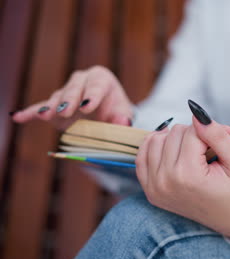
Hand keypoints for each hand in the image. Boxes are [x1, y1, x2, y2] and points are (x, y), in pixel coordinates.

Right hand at [11, 65, 132, 129]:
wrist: (106, 114)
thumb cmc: (116, 111)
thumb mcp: (123, 113)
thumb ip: (123, 118)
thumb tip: (123, 122)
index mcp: (101, 78)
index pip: (97, 85)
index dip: (92, 96)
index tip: (88, 106)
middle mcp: (81, 81)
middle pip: (74, 88)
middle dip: (69, 99)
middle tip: (66, 111)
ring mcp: (65, 92)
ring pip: (58, 97)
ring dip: (51, 107)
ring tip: (45, 115)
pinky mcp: (54, 106)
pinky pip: (41, 107)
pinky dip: (30, 112)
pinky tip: (18, 117)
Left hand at [136, 102, 229, 239]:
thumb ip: (218, 135)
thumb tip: (196, 112)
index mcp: (188, 176)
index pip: (192, 131)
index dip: (210, 132)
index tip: (222, 144)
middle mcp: (165, 182)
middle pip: (174, 132)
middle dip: (194, 136)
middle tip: (209, 152)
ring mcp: (154, 187)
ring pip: (156, 138)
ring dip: (175, 140)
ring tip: (193, 154)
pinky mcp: (149, 190)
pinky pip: (142, 154)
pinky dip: (157, 146)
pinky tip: (173, 152)